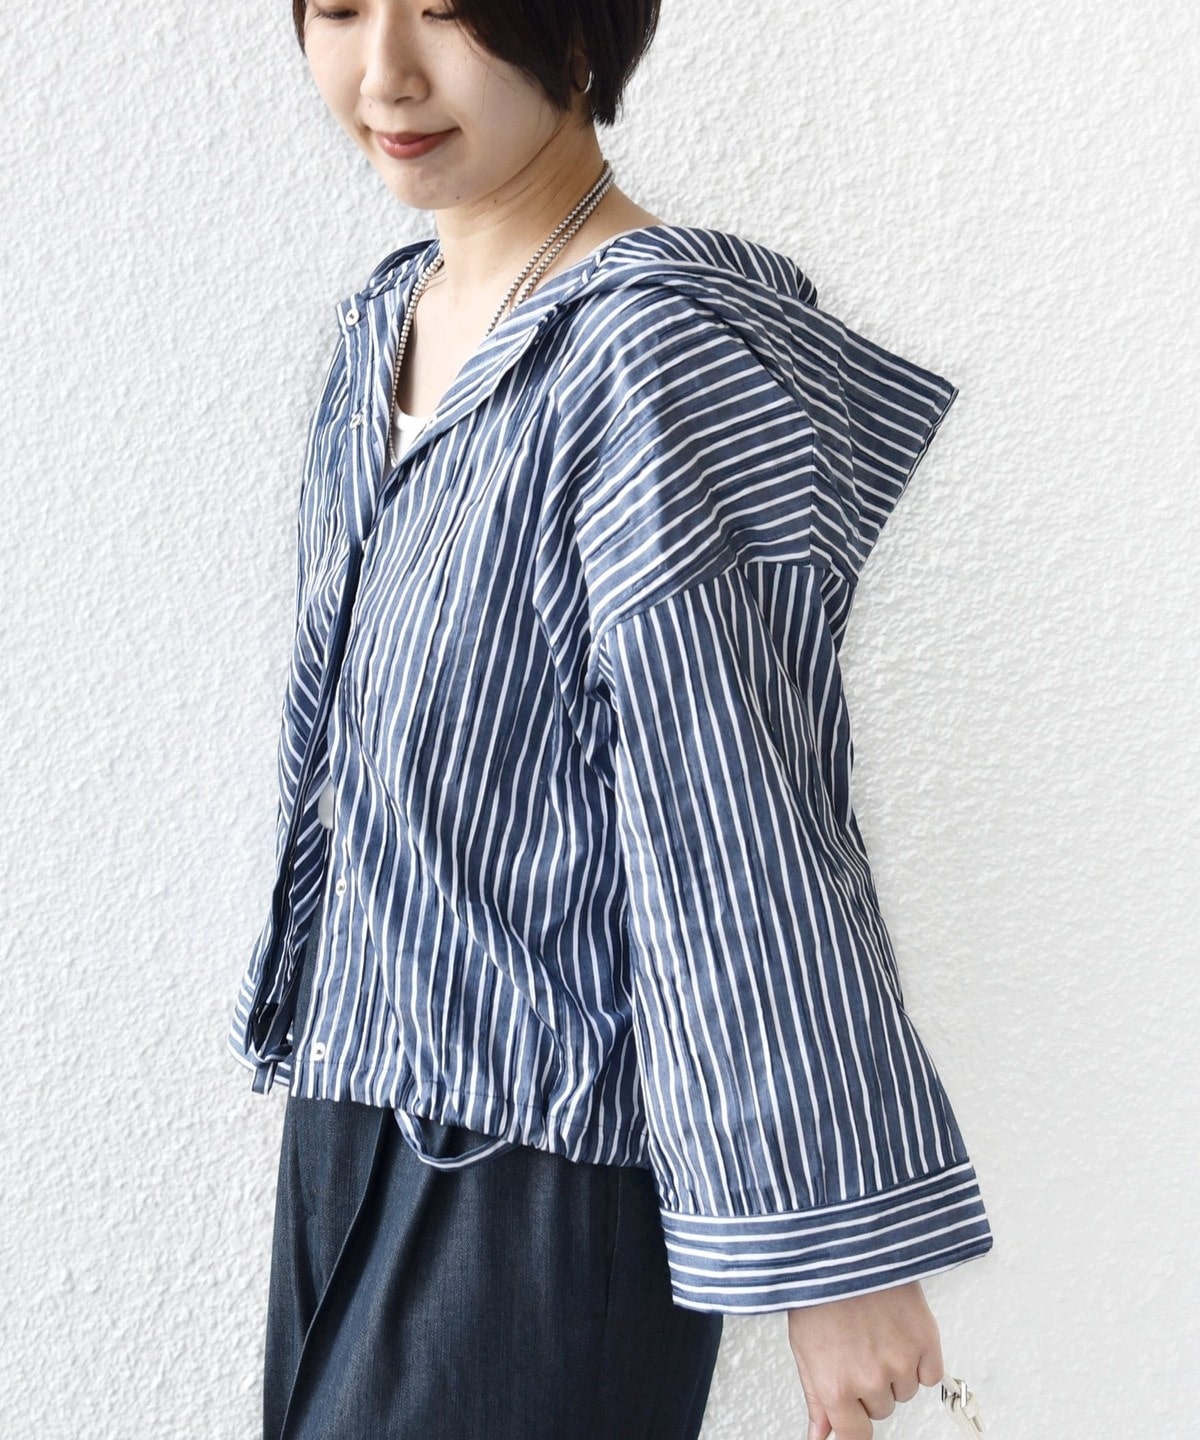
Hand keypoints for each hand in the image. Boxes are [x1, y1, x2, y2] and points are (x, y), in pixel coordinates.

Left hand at [786, 1281, 943, 1439]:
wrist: (844, 1244)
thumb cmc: (818, 1288)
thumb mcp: (804, 1346)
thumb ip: (816, 1398)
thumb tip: (818, 1436)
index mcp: (835, 1386)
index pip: (856, 1435)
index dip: (855, 1423)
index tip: (855, 1414)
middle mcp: (870, 1380)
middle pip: (881, 1409)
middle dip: (871, 1384)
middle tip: (857, 1346)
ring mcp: (901, 1362)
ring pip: (905, 1391)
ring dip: (895, 1369)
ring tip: (875, 1331)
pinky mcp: (926, 1341)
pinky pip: (930, 1374)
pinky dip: (919, 1358)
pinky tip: (898, 1331)